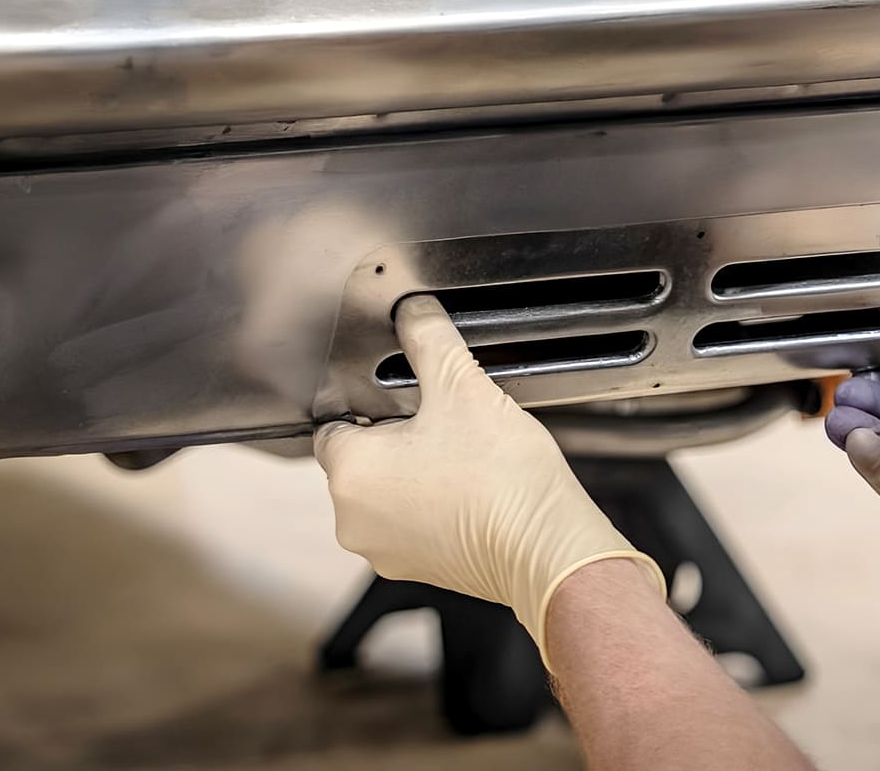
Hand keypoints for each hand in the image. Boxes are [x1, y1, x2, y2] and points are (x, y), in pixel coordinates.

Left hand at [315, 295, 665, 664]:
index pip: (332, 422)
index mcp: (350, 472)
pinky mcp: (416, 567)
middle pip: (360, 457)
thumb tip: (414, 312)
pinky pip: (409, 520)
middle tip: (444, 423)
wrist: (547, 548)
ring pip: (386, 490)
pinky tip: (470, 486)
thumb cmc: (503, 480)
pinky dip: (431, 502)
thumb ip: (428, 337)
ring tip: (462, 455)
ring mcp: (384, 549)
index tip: (408, 398)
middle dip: (396, 435)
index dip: (371, 402)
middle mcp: (354, 519)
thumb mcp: (464, 386)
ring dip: (413, 470)